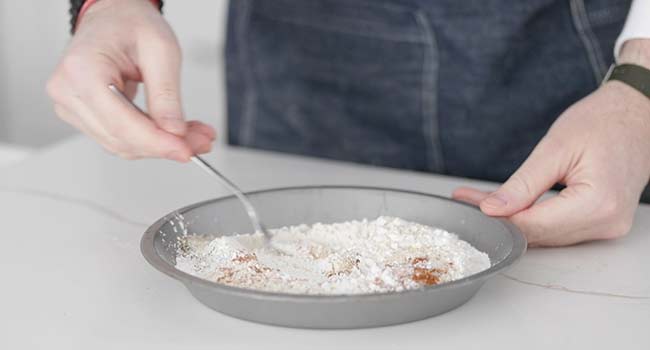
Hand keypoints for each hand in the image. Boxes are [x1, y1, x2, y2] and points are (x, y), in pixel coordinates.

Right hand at [46, 0, 214, 161]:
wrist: (114, 16)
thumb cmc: (130, 23)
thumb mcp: (161, 51)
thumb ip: (167, 95)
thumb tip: (174, 132)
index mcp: (82, 70)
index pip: (121, 124)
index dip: (157, 143)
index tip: (186, 151)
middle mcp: (68, 91)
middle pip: (122, 139)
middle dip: (165, 145)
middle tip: (201, 141)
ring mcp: (71, 106)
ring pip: (122, 145)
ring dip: (160, 145)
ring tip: (193, 135)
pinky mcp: (82, 115)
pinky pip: (119, 138)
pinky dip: (149, 139)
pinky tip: (172, 132)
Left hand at [453, 40, 649, 245]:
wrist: (637, 114)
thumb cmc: (602, 122)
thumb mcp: (555, 148)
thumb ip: (522, 184)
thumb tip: (492, 209)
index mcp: (597, 203)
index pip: (533, 224)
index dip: (497, 217)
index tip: (468, 203)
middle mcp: (607, 222)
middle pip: (538, 234)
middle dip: (500, 218)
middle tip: (468, 199)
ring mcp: (608, 226)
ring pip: (547, 235)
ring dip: (514, 219)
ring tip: (482, 199)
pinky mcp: (603, 222)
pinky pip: (559, 229)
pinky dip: (532, 218)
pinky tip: (511, 205)